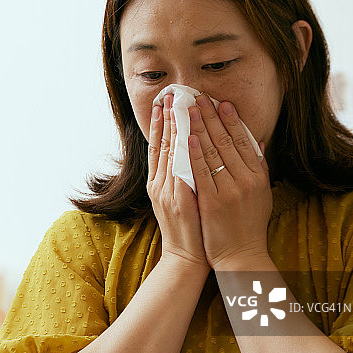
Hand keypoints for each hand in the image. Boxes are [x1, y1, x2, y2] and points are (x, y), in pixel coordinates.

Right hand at [147, 94, 208, 271]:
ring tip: (179, 104)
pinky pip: (181, 169)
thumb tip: (192, 155)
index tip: (163, 103)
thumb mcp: (182, 200)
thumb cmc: (191, 230)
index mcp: (159, 184)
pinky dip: (185, 151)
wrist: (187, 258)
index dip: (160, 124)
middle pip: (162, 144)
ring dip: (175, 127)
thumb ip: (186, 177)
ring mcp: (168, 191)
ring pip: (170, 152)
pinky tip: (190, 135)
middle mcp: (160, 184)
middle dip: (166, 118)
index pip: (159, 147)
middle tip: (169, 94)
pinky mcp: (179, 199)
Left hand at [187, 95, 272, 270]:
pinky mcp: (213, 202)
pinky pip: (201, 172)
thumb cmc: (248, 225)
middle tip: (199, 97)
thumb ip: (259, 168)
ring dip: (199, 128)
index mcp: (258, 176)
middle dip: (211, 117)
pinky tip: (186, 138)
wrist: (240, 255)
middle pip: (226, 141)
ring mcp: (229, 191)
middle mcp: (246, 180)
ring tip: (189, 109)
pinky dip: (194, 153)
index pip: (243, 141)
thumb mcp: (262, 195)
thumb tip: (258, 141)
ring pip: (212, 152)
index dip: (231, 120)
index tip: (221, 102)